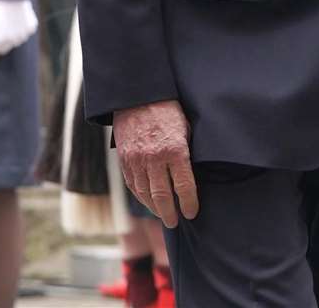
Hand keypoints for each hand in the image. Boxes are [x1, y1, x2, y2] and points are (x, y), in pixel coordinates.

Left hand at [0, 0, 37, 61]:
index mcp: (0, 40)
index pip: (0, 50)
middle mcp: (13, 40)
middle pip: (9, 46)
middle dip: (5, 38)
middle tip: (3, 25)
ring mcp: (24, 34)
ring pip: (19, 39)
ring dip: (15, 33)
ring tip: (11, 20)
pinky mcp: (31, 28)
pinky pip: (27, 32)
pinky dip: (24, 26)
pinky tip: (19, 17)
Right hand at [114, 99, 198, 227]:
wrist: (137, 95)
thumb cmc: (167, 110)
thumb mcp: (186, 127)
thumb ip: (188, 151)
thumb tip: (195, 173)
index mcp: (175, 149)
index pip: (184, 187)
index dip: (189, 203)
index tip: (192, 212)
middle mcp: (154, 158)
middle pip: (162, 196)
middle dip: (170, 213)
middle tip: (175, 222)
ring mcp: (137, 159)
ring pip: (145, 194)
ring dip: (154, 208)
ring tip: (162, 215)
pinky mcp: (124, 159)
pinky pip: (132, 184)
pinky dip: (140, 196)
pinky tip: (147, 201)